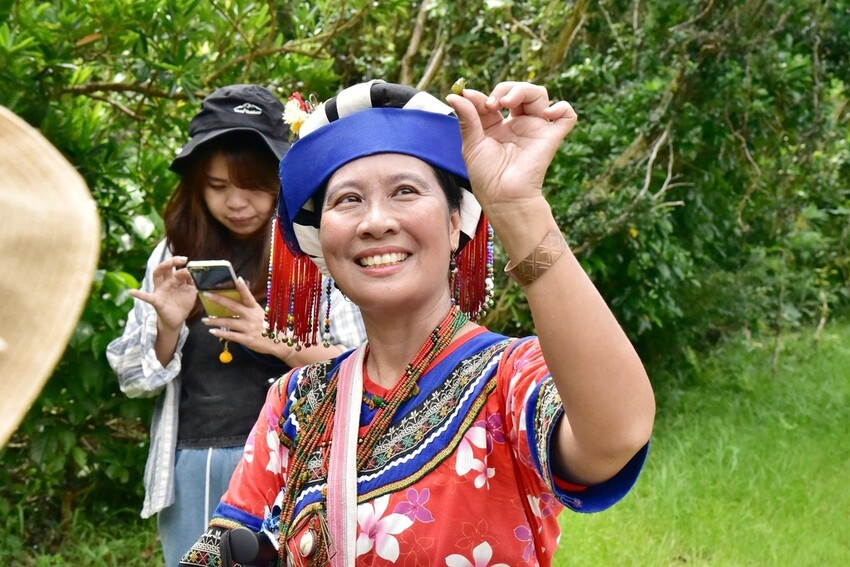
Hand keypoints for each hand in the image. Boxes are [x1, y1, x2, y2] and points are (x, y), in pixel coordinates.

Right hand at [130, 255, 195, 330]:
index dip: (186, 269)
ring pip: (157, 275)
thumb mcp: (191, 291)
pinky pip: (146, 297)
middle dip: (172, 261)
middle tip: (183, 259)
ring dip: (162, 268)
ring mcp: (160, 290)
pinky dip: (138, 294)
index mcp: (174, 279)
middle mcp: (166, 282)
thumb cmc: (182, 302)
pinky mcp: (156, 301)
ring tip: (167, 264)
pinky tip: (131, 292)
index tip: (194, 268)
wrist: (177, 319)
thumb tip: (196, 273)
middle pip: (165, 268)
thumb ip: (193, 282)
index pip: (178, 270)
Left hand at [201, 277, 291, 358]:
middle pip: (233, 306)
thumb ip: (250, 308)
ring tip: (204, 320)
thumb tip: (238, 299)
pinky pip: (231, 335)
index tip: (237, 279)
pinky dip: (220, 333)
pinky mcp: (247, 339)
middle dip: (218, 300)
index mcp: (255, 309)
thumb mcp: (261, 314)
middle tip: (206, 295)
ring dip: (214, 320)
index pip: (248, 296)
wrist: (280, 343)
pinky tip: (212, 331)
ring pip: (228, 322)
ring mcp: (249, 328)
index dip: (243, 287)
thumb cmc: (269, 327)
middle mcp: (251, 316)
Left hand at [446, 82, 576, 211]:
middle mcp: (518, 124)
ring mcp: (535, 129)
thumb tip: (454, 95)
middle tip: (492, 104)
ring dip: (524, 90)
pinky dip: (561, 108)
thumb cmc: (486, 176)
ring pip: (540, 95)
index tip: (468, 96)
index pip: (494, 99)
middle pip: (519, 91)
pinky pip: (567, 116)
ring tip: (508, 103)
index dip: (483, 94)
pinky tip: (545, 113)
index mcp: (498, 126)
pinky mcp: (551, 137)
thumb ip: (467, 118)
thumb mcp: (472, 144)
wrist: (503, 196)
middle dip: (505, 89)